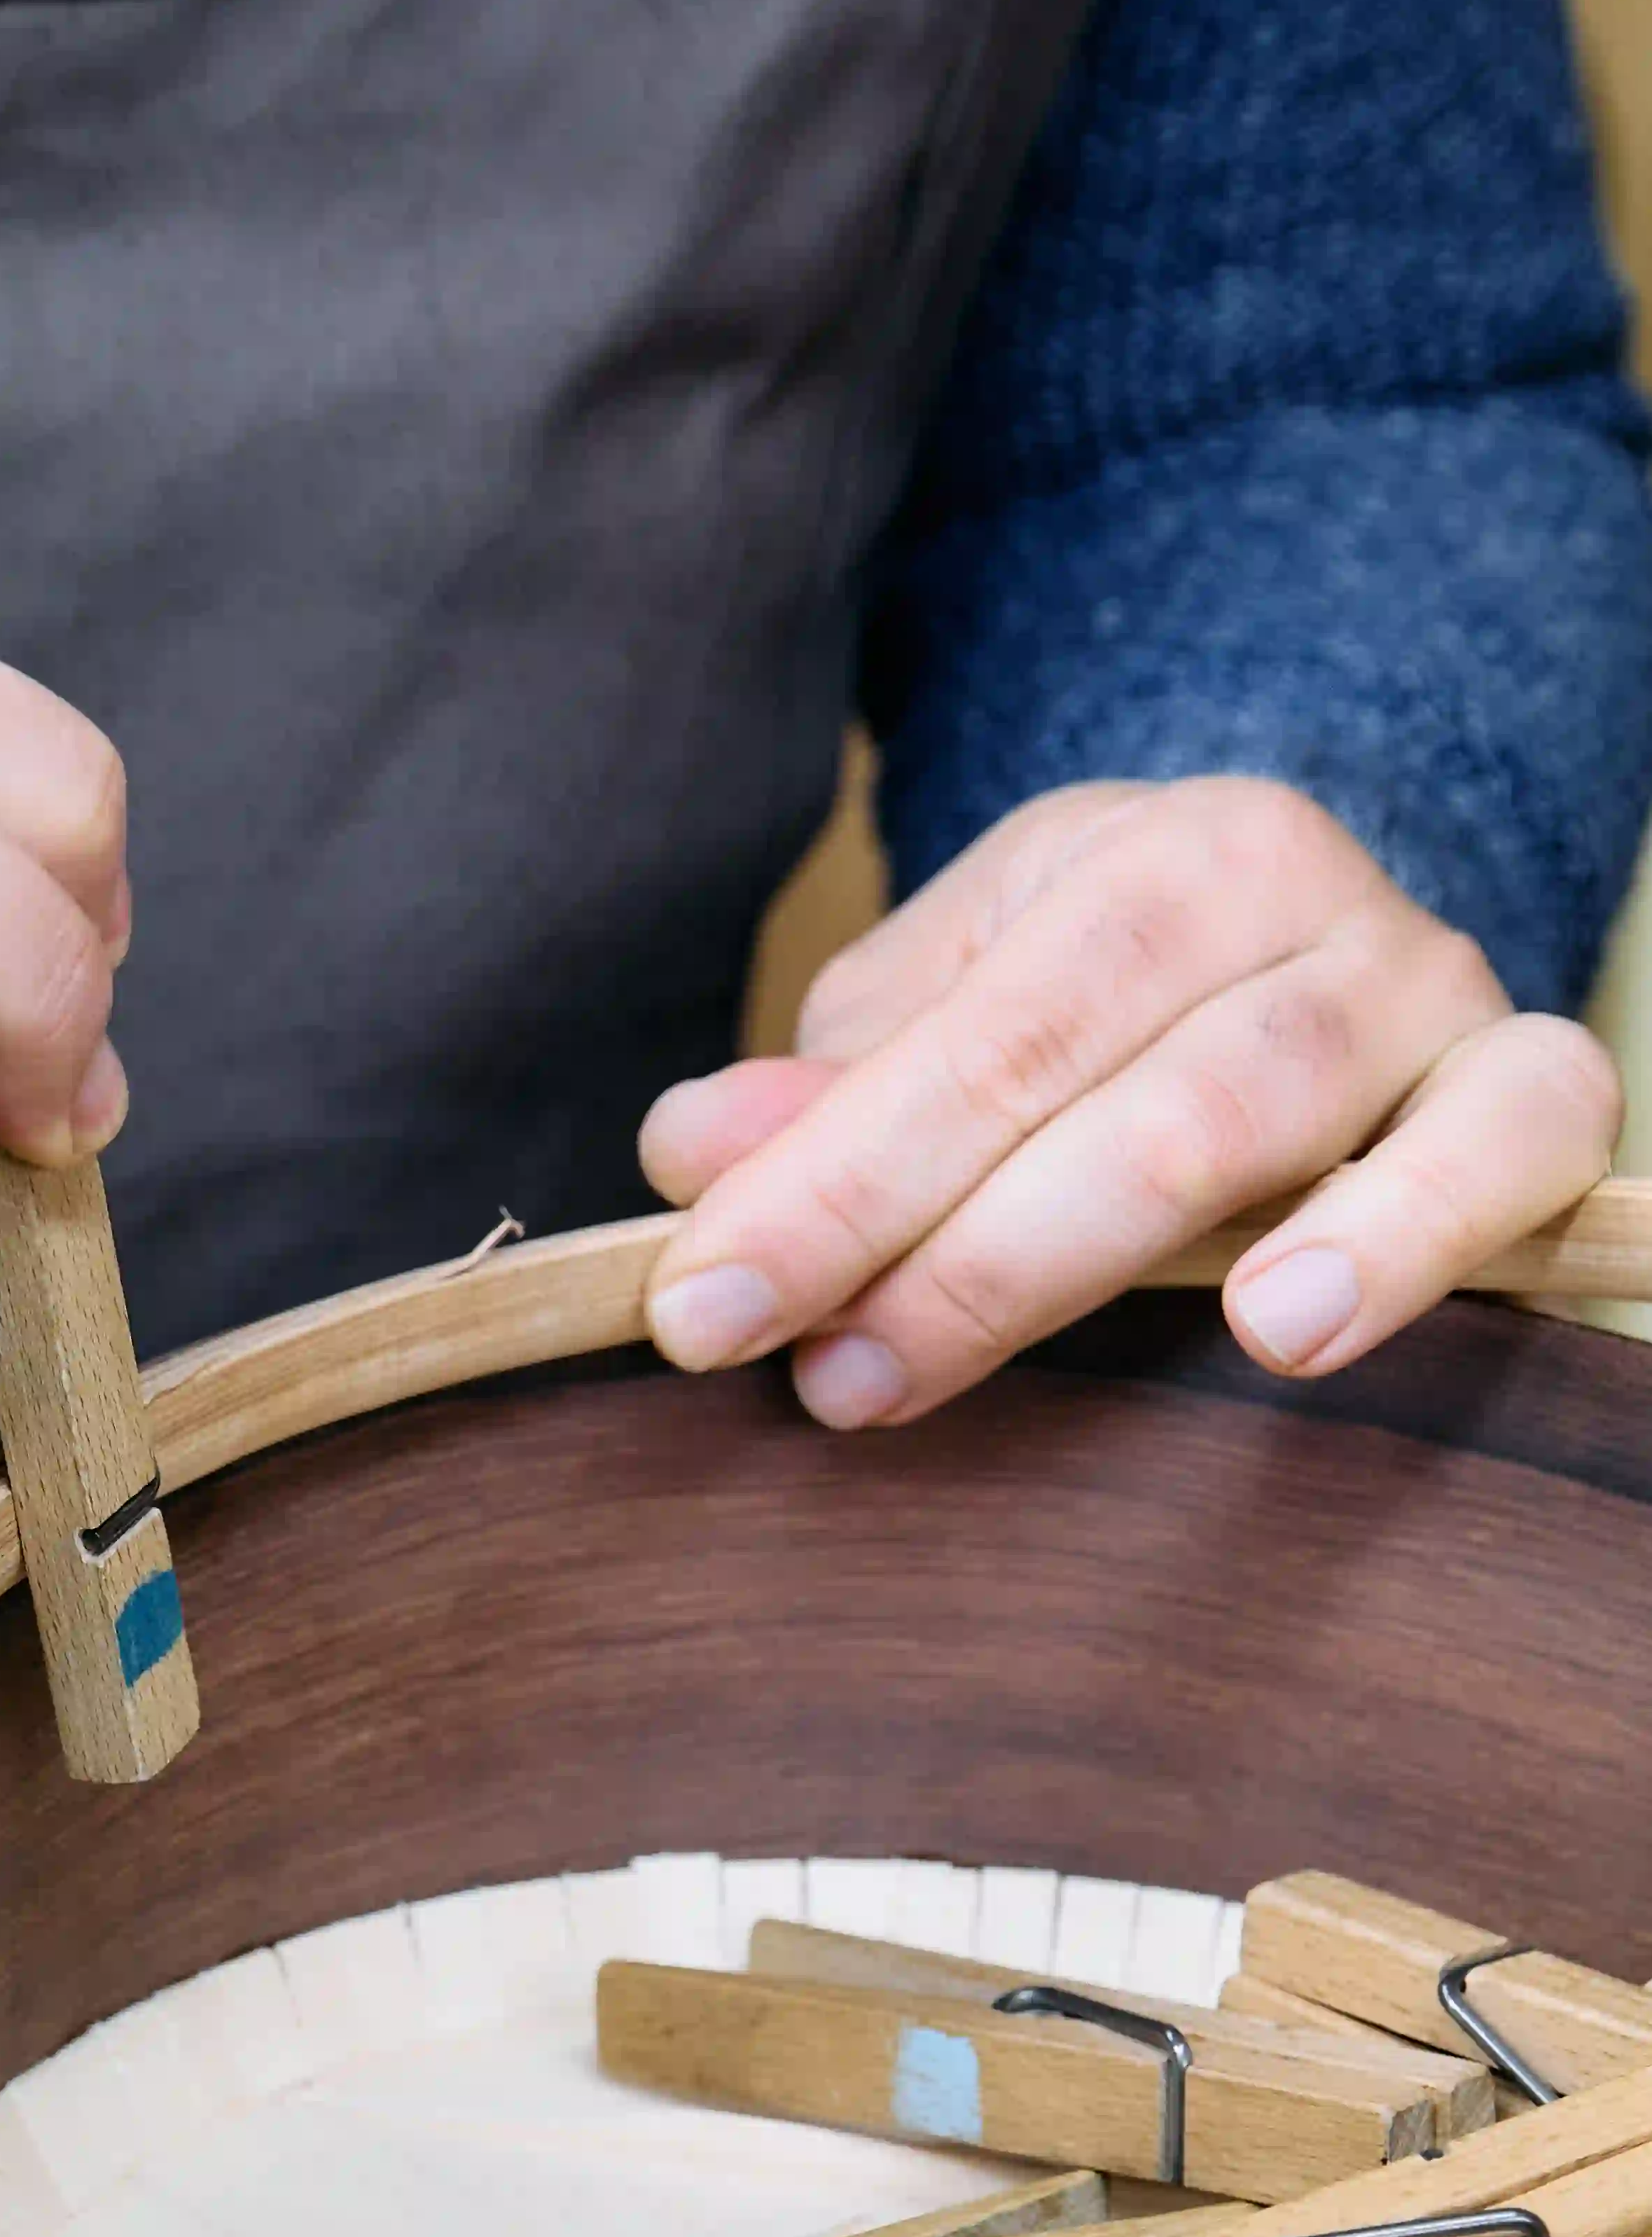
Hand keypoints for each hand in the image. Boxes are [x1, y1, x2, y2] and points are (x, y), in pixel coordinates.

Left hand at [638, 778, 1618, 1419]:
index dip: (830, 1179)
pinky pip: (1516, 1148)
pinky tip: (1283, 1330)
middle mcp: (1309, 901)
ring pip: (1270, 1112)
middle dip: (941, 1243)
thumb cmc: (1110, 1020)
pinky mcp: (1542, 1096)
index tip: (704, 1305)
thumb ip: (836, 1096)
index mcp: (1155, 858)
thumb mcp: (959, 1021)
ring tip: (989, 1354)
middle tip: (822, 1377)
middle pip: (1112, 1079)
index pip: (979, 1032)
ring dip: (1102, 1253)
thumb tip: (694, 1155)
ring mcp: (1435, 995)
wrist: (1329, 972)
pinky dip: (1408, 1234)